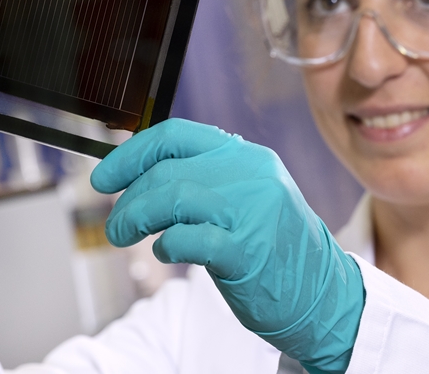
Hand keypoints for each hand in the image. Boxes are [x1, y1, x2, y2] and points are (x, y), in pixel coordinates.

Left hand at [92, 120, 363, 373]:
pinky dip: (168, 245)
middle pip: (167, 171)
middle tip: (116, 223)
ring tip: (124, 235)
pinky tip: (167, 252)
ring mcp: (251, 210)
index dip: (132, 153)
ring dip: (136, 218)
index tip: (106, 176)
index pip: (176, 136)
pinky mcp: (247, 250)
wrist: (322, 292)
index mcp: (248, 156)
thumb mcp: (246, 196)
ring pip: (172, 198)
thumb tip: (140, 173)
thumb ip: (205, 179)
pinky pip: (189, 239)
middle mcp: (251, 175)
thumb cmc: (274, 247)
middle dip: (129, 197)